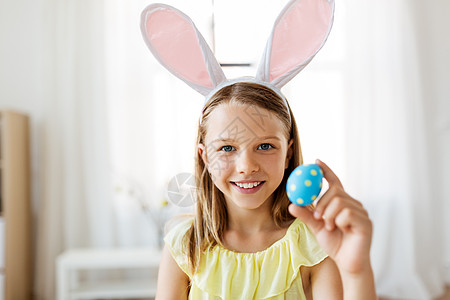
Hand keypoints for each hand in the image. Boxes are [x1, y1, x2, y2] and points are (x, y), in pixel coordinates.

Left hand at [288, 159, 372, 274]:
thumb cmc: (335, 244)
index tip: (316, 162)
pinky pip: (347, 213)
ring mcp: (361, 213)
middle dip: (321, 203)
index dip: (326, 171)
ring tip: (329, 226)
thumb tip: (292, 204)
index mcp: (342, 203)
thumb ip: (306, 215)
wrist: (348, 263)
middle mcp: (353, 204)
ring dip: (328, 215)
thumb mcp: (316, 227)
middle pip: (335, 191)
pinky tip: (340, 229)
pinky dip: (338, 221)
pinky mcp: (366, 222)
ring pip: (339, 202)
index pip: (335, 182)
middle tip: (317, 216)